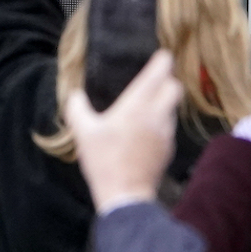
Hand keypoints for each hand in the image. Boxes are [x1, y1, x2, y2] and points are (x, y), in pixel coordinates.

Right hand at [63, 50, 179, 212]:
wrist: (125, 195)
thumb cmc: (104, 161)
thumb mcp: (83, 132)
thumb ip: (77, 108)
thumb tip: (75, 95)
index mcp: (138, 104)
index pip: (161, 71)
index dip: (162, 60)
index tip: (159, 55)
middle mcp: (157, 114)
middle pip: (175, 87)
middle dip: (167, 81)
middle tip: (153, 82)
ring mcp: (166, 132)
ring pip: (173, 107)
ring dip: (164, 103)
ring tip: (147, 106)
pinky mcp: (169, 148)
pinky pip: (169, 127)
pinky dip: (162, 122)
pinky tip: (146, 130)